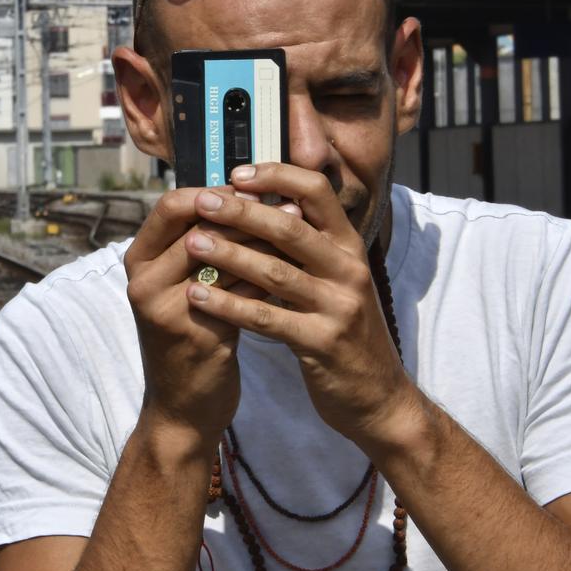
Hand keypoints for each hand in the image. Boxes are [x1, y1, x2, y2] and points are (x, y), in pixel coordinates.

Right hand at [124, 187, 277, 446]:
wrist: (182, 407)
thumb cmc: (189, 335)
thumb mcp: (180, 286)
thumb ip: (199, 245)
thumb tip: (244, 195)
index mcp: (138, 260)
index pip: (171, 204)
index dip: (215, 191)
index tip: (254, 189)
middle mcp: (144, 281)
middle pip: (199, 225)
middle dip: (248, 211)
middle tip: (289, 204)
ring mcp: (166, 309)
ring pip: (224, 256)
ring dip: (266, 240)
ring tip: (302, 230)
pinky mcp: (196, 334)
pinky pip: (240, 292)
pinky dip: (269, 277)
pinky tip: (297, 270)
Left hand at [181, 164, 417, 450]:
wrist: (379, 397)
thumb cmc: (344, 332)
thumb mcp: (335, 280)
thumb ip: (307, 247)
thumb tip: (260, 206)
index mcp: (349, 247)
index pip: (318, 192)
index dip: (278, 176)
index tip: (237, 174)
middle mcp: (348, 269)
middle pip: (290, 227)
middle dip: (242, 211)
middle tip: (201, 201)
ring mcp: (339, 306)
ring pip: (276, 272)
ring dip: (229, 254)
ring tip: (192, 243)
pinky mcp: (322, 342)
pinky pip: (267, 318)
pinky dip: (229, 305)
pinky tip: (198, 296)